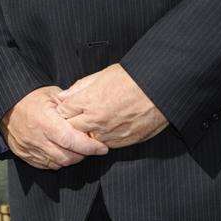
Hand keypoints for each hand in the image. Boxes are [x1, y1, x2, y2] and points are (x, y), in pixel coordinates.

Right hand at [1, 86, 107, 170]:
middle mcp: (37, 138)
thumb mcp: (52, 94)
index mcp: (45, 121)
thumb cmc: (30, 97)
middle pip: (67, 156)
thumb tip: (89, 113)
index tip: (102, 148)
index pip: (71, 140)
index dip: (89, 147)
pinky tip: (63, 152)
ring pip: (58, 163)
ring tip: (79, 150)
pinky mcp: (25, 155)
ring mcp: (30, 149)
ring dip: (72, 159)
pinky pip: (47, 165)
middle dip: (84, 154)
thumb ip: (70, 105)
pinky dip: (58, 162)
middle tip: (92, 148)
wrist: (5, 104)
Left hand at [53, 64, 167, 148]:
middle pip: (71, 129)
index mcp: (88, 101)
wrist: (158, 88)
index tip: (66, 108)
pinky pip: (106, 145)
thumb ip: (79, 88)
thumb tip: (63, 96)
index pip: (63, 112)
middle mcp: (96, 120)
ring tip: (94, 123)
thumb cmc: (131, 77)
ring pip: (88, 140)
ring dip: (87, 133)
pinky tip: (108, 128)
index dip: (64, 110)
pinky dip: (103, 138)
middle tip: (76, 118)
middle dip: (71, 124)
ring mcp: (110, 133)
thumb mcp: (101, 75)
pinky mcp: (124, 141)